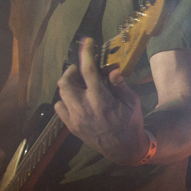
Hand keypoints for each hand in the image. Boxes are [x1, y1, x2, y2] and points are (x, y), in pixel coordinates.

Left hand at [54, 37, 149, 164]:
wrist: (123, 149)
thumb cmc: (131, 122)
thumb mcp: (131, 101)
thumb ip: (119, 84)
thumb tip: (111, 69)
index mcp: (100, 99)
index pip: (88, 70)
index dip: (86, 53)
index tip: (87, 42)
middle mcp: (83, 107)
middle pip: (66, 80)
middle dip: (72, 70)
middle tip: (81, 69)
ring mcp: (74, 118)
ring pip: (61, 93)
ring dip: (68, 84)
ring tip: (79, 83)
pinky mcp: (71, 126)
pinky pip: (59, 107)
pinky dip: (65, 99)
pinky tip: (76, 99)